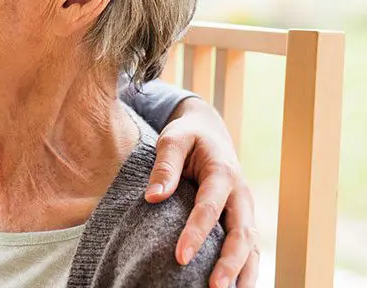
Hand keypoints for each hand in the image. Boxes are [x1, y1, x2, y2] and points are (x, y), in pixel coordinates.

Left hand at [145, 98, 258, 287]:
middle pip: (241, 233)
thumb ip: (164, 166)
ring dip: (243, 272)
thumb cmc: (187, 136)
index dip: (197, 233)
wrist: (210, 132)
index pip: (210, 207)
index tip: (181, 257)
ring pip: (251, 245)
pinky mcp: (243, 219)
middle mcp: (241, 194)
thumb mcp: (173, 139)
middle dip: (229, 262)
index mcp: (223, 172)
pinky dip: (246, 269)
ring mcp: (245, 209)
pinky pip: (249, 248)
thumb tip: (153, 197)